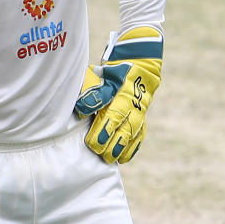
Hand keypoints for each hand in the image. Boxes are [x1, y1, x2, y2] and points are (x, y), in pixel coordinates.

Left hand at [75, 26, 162, 162]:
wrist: (139, 63)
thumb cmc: (113, 70)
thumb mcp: (100, 74)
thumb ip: (92, 92)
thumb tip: (82, 108)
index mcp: (122, 93)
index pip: (114, 115)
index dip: (104, 130)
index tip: (93, 142)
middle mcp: (134, 104)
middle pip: (125, 127)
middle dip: (113, 143)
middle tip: (100, 154)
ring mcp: (140, 111)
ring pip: (134, 132)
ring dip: (122, 147)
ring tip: (111, 160)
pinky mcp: (143, 117)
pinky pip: (140, 134)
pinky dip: (132, 147)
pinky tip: (123, 158)